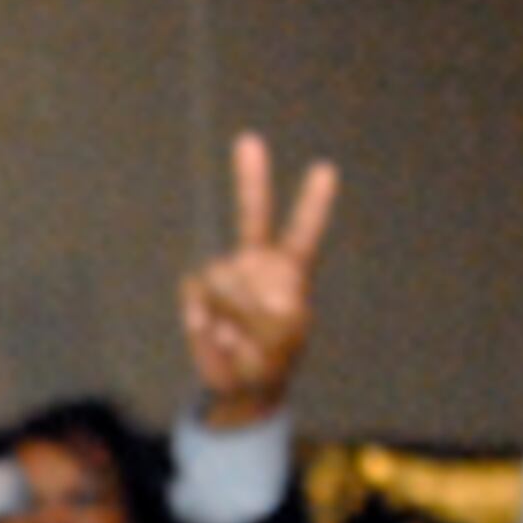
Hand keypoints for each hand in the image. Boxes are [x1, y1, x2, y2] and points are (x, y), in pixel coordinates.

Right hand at [179, 133, 339, 428]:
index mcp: (290, 271)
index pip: (303, 232)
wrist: (239, 382)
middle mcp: (257, 262)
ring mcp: (226, 273)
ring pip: (223, 276)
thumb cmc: (273, 359)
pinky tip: (216, 333)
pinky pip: (197, 292)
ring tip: (239, 337)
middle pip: (253, 214)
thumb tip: (231, 295)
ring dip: (232, 313)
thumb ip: (266, 316)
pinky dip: (204, 319)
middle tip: (249, 140)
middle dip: (250, 178)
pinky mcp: (198, 290)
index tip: (325, 169)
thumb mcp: (283, 342)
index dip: (312, 204)